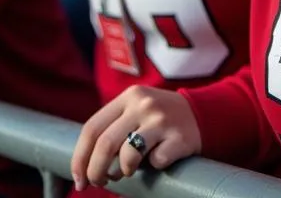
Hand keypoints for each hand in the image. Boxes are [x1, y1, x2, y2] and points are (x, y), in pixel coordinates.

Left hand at [70, 85, 200, 189]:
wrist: (201, 114)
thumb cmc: (158, 120)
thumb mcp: (135, 112)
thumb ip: (113, 128)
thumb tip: (84, 166)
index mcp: (128, 97)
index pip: (92, 128)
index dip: (80, 157)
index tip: (78, 179)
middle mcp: (143, 104)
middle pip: (105, 144)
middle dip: (96, 172)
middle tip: (98, 183)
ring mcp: (162, 120)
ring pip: (127, 155)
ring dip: (122, 172)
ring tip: (128, 171)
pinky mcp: (179, 137)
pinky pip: (156, 162)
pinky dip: (153, 168)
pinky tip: (159, 159)